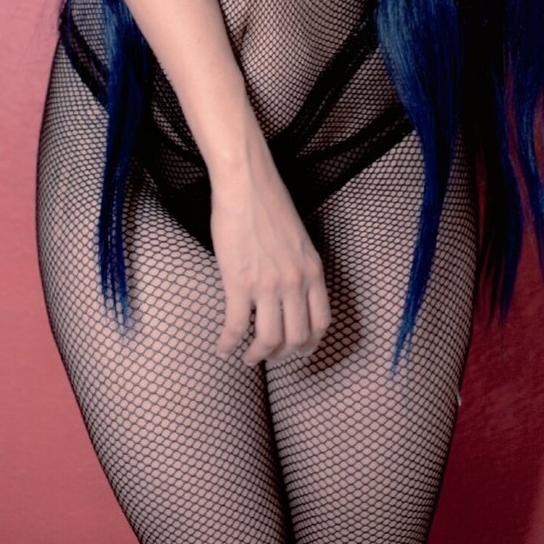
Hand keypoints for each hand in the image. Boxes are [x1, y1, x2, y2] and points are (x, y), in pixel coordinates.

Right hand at [210, 135, 331, 365]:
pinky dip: (227, 344)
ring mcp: (267, 285)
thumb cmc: (270, 205)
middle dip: (283, 354)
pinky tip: (222, 349)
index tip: (299, 351)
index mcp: (312, 271)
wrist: (246, 185)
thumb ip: (299, 268)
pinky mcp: (239, 283)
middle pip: (296, 338)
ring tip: (248, 358)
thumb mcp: (299, 240)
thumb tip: (291, 292)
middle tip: (270, 355)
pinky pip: (235, 327)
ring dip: (258, 355)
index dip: (310, 344)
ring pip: (268, 339)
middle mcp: (294, 283)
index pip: (321, 322)